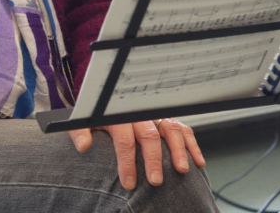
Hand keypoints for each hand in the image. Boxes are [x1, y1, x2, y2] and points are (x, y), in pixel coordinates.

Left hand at [68, 118, 204, 189]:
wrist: (107, 97)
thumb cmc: (98, 115)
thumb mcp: (85, 120)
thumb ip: (80, 132)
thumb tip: (83, 146)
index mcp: (119, 116)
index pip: (124, 140)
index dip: (127, 162)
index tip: (129, 183)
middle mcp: (139, 115)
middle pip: (149, 136)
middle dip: (153, 159)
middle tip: (155, 180)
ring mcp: (155, 116)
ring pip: (170, 130)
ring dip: (178, 150)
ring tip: (181, 170)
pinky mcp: (166, 118)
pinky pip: (183, 128)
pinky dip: (193, 144)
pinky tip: (199, 161)